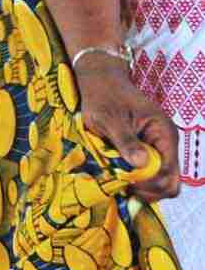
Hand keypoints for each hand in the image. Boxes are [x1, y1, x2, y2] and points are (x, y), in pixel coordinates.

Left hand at [75, 54, 180, 202]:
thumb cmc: (103, 96)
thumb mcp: (109, 119)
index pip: (169, 174)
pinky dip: (133, 178)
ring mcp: (156, 148)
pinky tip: (117, 173)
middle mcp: (165, 144)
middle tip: (121, 183)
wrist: (99, 80)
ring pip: (157, 181)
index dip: (150, 184)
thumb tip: (141, 164)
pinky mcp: (145, 151)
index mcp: (164, 133)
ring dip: (138, 185)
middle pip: (168, 183)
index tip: (126, 182)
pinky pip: (146, 174)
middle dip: (146, 189)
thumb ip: (126, 141)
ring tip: (117, 178)